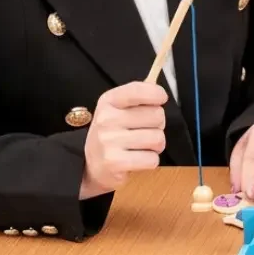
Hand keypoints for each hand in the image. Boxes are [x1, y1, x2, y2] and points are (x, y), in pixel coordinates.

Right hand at [80, 81, 167, 198]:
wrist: (92, 164)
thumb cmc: (113, 133)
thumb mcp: (118, 108)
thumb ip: (138, 96)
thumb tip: (160, 91)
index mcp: (109, 101)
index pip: (139, 90)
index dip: (157, 93)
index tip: (161, 99)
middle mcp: (107, 119)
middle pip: (157, 115)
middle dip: (158, 125)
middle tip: (145, 131)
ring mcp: (109, 141)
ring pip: (157, 138)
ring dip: (156, 146)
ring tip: (142, 147)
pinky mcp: (114, 162)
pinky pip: (152, 159)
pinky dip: (150, 161)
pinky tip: (137, 160)